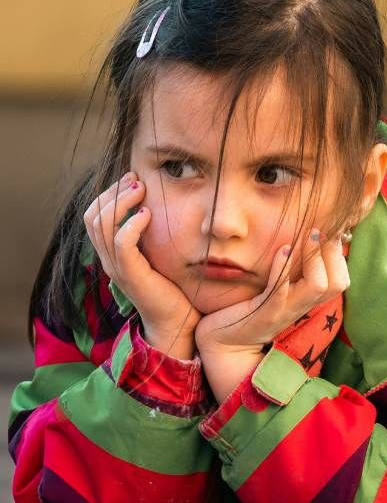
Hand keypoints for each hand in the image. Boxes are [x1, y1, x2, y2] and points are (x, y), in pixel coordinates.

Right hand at [83, 171, 199, 359]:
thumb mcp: (160, 256)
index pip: (94, 217)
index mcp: (113, 254)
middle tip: (136, 180)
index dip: (109, 194)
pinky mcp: (132, 276)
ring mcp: (118, 268)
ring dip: (121, 202)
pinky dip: (131, 224)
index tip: (132, 180)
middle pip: (92, 217)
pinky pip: (121, 244)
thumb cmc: (174, 288)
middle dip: (113, 192)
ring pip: (103, 226)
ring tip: (141, 190)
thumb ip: (153, 237)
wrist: (177, 322)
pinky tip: (148, 215)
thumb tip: (159, 207)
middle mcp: (109, 260)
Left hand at [194, 228, 349, 356]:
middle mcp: (300, 306)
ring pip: (316, 286)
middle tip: (319, 232)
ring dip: (314, 257)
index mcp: (306, 300)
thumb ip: (289, 274)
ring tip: (308, 236)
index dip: (339, 257)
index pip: (340, 282)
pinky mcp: (263, 313)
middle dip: (332, 254)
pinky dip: (284, 268)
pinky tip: (283, 249)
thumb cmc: (248, 310)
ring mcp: (283, 311)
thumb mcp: (276, 291)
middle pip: (335, 284)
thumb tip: (301, 246)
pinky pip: (280, 292)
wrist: (223, 343)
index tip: (329, 234)